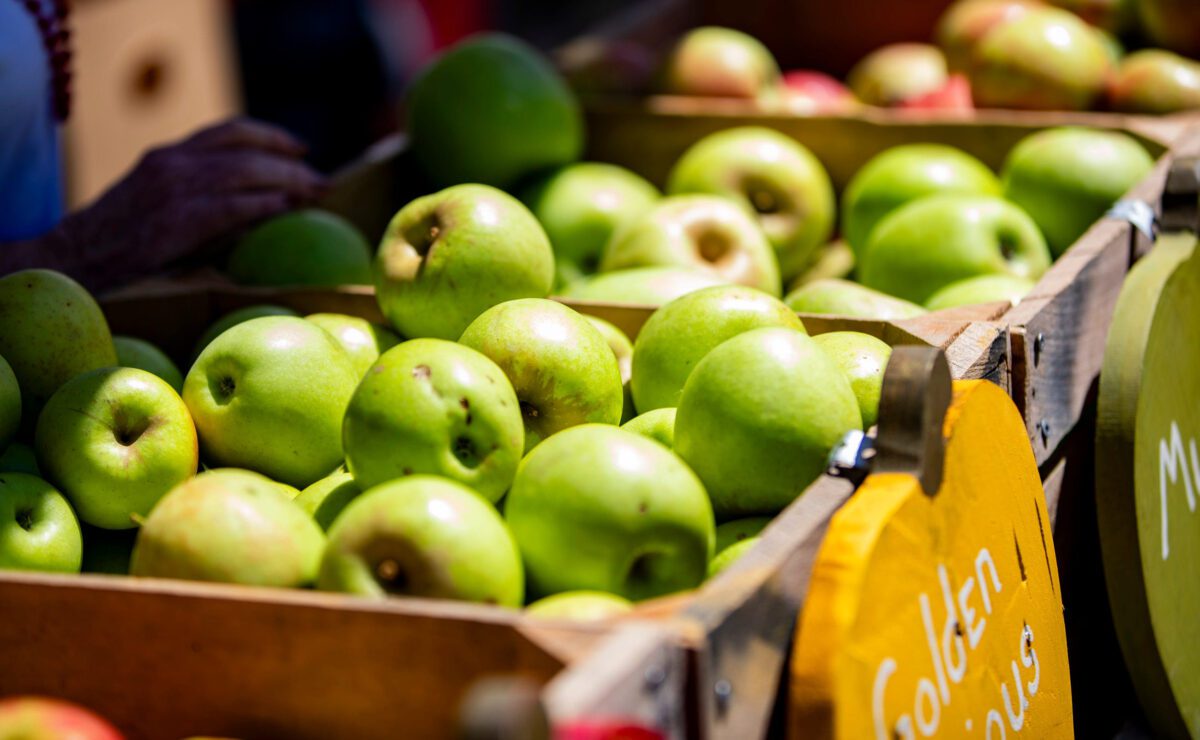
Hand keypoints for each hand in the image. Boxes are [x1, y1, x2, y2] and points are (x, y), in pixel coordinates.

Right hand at [34, 118, 326, 289]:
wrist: (73, 261)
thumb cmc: (122, 245)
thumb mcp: (161, 208)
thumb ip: (203, 199)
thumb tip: (267, 209)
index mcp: (167, 156)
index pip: (228, 131)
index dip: (270, 136)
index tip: (299, 148)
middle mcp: (171, 163)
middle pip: (245, 149)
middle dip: (289, 162)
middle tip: (321, 179)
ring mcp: (172, 189)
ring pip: (244, 171)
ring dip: (287, 180)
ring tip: (316, 193)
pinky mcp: (174, 221)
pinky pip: (231, 206)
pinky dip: (265, 204)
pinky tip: (289, 209)